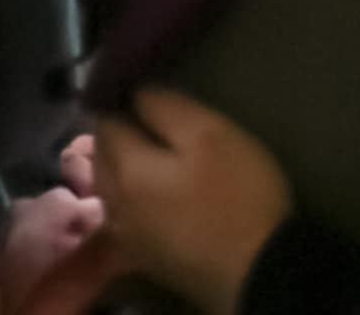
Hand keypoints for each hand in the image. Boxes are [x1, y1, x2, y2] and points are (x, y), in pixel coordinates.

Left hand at [95, 87, 292, 314]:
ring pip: (108, 189)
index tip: (139, 88)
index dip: (120, 100)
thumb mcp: (210, 133)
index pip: (105, 122)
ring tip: (147, 151)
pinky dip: (129, 196)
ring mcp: (128, 236)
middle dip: (115, 134)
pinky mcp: (146, 258)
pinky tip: (152, 193)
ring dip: (119, 166)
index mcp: (126, 170)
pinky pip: (123, 216)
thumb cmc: (237, 194)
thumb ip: (166, 107)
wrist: (258, 271)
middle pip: (101, 157)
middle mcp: (115, 205)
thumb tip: (136, 93)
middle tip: (144, 117)